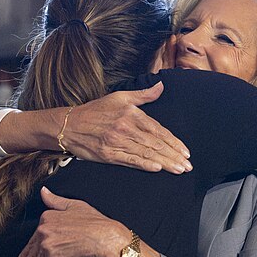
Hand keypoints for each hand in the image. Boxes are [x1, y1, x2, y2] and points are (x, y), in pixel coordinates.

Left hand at [12, 187, 131, 256]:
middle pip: (31, 252)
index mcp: (46, 219)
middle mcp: (43, 233)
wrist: (105, 239)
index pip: (34, 237)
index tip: (22, 256)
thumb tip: (43, 191)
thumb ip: (55, 200)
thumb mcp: (74, 205)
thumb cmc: (94, 222)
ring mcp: (47, 248)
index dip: (27, 249)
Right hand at [63, 82, 190, 173]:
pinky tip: (157, 169)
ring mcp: (117, 142)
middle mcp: (126, 128)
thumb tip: (161, 86)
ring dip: (164, 162)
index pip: (158, 130)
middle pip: (155, 143)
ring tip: (178, 169)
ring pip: (146, 153)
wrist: (69, 125)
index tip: (185, 152)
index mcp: (131, 114)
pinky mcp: (108, 154)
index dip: (173, 142)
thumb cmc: (95, 111)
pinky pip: (130, 160)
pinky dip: (144, 164)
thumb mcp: (119, 97)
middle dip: (173, 155)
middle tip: (187, 165)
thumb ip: (143, 95)